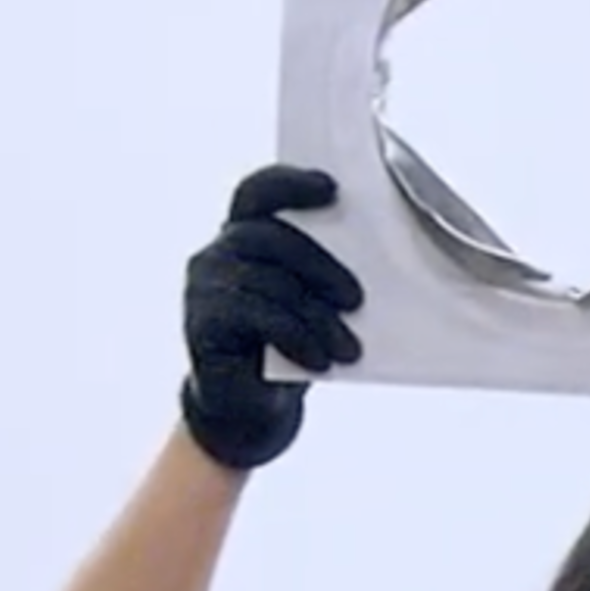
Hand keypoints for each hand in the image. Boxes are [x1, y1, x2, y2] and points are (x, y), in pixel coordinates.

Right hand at [180, 167, 363, 470]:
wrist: (254, 407)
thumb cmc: (293, 347)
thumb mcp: (315, 307)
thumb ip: (327, 279)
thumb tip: (388, 266)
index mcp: (245, 236)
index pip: (258, 193)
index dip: (290, 183)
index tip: (332, 188)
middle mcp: (218, 252)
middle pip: (267, 236)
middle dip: (319, 265)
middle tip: (357, 299)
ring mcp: (205, 284)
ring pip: (267, 281)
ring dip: (316, 315)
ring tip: (349, 349)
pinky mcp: (201, 321)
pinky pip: (254, 315)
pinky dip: (295, 336)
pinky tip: (320, 361)